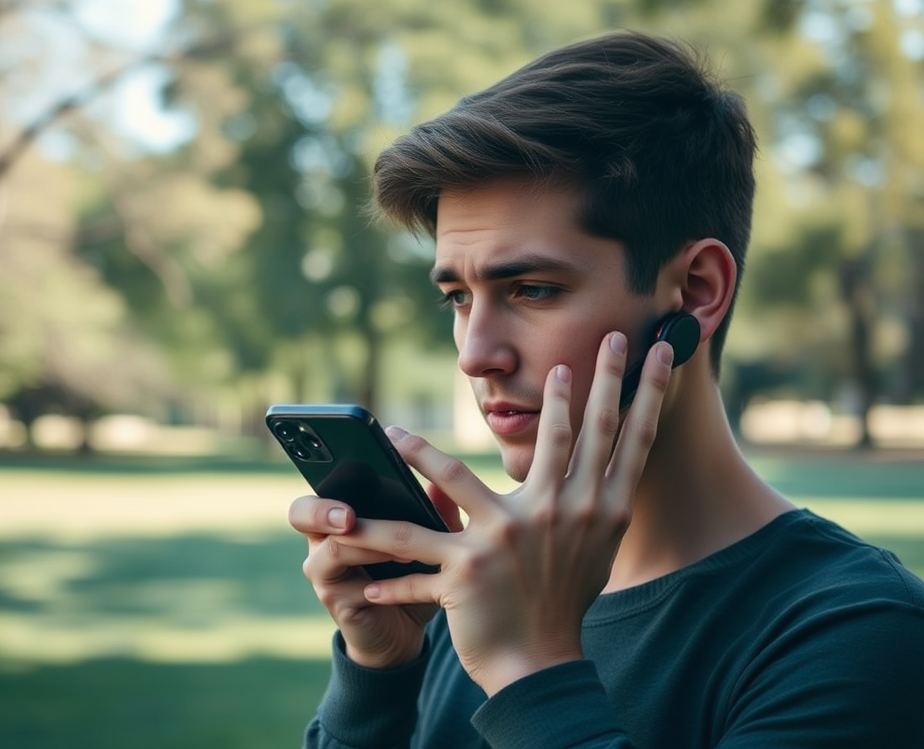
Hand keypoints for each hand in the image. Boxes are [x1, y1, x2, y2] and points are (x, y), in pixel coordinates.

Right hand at [288, 485, 462, 668]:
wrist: (404, 630)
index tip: (361, 468)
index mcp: (340, 515)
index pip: (320, 485)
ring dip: (369, 546)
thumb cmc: (412, 576)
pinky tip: (403, 580)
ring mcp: (322, 571)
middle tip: (350, 516)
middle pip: (301, 513)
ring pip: (332, 549)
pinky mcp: (333, 599)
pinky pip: (347, 584)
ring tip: (405, 549)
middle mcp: (322, 539)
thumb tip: (443, 486)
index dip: (329, 472)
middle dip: (323, 510)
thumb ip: (435, 515)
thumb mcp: (429, 542)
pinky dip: (377, 580)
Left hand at [336, 332, 672, 693]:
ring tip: (391, 433)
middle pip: (570, 437)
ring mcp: (511, 538)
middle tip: (587, 343)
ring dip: (416, 453)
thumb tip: (607, 446)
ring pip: (453, 479)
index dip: (647, 391)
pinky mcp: (468, 568)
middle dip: (581, 386)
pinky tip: (344, 537)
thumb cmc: (564, 596)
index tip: (660, 350)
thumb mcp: (595, 542)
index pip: (629, 440)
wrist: (541, 662)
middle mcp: (560, 516)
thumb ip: (594, 493)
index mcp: (596, 511)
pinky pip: (412, 545)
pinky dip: (378, 540)